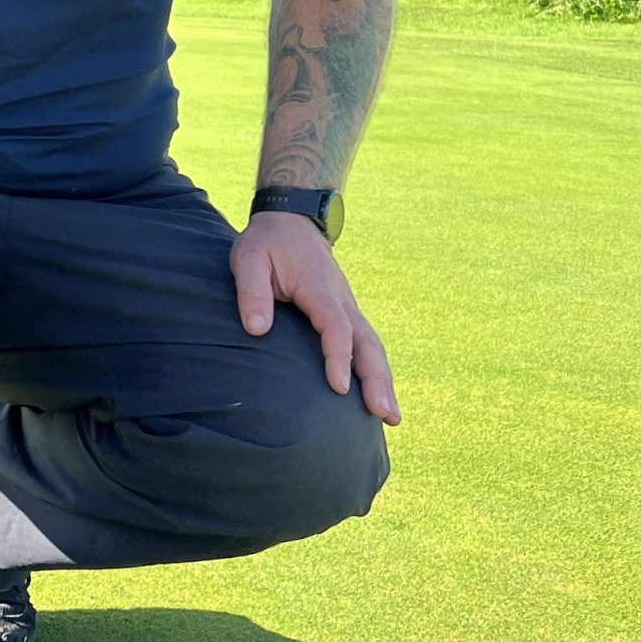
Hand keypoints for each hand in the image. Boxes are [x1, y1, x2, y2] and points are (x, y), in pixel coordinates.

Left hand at [232, 211, 399, 423]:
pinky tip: (378, 398)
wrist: (290, 223)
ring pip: (373, 346)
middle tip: (384, 415)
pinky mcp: (346, 314)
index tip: (338, 388)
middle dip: (377, 379)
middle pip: (368, 342)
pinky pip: (366, 344)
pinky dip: (376, 370)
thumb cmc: (267, 244)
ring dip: (383, 381)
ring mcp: (348, 307)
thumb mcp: (249, 260)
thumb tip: (257, 329)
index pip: (336, 325)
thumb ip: (252, 292)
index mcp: (320, 287)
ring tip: (391, 418)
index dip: (338, 356)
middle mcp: (342, 299)